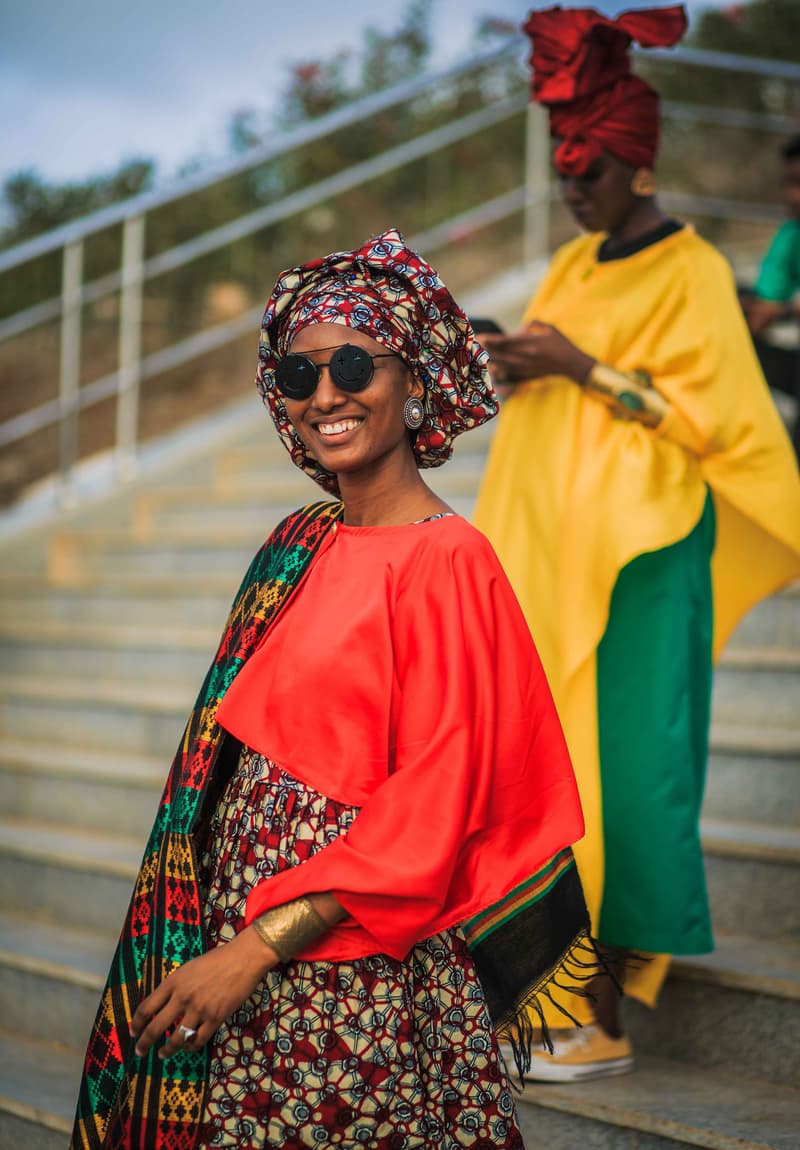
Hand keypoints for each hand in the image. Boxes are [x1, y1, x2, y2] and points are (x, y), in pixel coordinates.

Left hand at [130, 925, 276, 1059]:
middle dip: (144, 1043)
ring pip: (176, 1038)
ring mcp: (199, 1009)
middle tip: (140, 1052)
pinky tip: (188, 1047)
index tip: (133, 1032)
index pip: (147, 1007)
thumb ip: (176, 986)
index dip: (136, 1023)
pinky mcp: (215, 1018)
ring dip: (167, 1050)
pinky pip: (198, 1040)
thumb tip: (164, 1004)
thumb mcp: (189, 968)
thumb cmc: (217, 959)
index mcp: (173, 982)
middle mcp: (182, 997)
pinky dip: (191, 1047)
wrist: (243, 958)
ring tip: (163, 1054)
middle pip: (156, 1027)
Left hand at [483, 323, 594, 384]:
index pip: (508, 341)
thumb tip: (519, 328)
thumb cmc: (562, 343)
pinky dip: (500, 369)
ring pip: (504, 364)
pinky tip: (492, 366)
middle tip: (475, 345)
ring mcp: (528, 366)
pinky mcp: (529, 374)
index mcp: (533, 342)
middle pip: (503, 353)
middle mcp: (528, 355)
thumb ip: (534, 324)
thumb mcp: (550, 328)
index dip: (493, 340)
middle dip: (488, 349)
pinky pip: (511, 372)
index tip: (482, 337)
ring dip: (491, 359)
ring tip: (480, 355)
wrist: (572, 364)